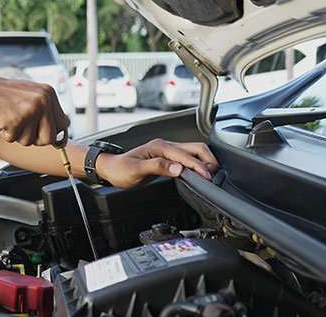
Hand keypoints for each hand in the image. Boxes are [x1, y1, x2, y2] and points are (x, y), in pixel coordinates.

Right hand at [0, 73, 69, 146]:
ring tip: (8, 117)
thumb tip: (62, 130)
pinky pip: (13, 139)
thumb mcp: (29, 95)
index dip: (49, 133)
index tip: (39, 133)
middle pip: (49, 138)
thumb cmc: (1, 93)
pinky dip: (4, 133)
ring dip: (16, 135)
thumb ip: (45, 109)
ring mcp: (31, 109)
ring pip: (30, 141)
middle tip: (20, 125)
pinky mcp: (17, 119)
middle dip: (33, 138)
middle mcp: (43, 100)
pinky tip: (0, 118)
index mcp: (48, 93)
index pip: (62, 125)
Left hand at [96, 138, 218, 188]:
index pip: (186, 156)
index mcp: (160, 146)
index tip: (208, 179)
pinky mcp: (168, 158)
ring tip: (211, 176)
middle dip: (209, 161)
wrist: (111, 169)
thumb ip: (158, 167)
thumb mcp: (137, 170)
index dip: (199, 167)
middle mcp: (166, 146)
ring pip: (194, 152)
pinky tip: (200, 174)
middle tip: (214, 177)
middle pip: (196, 148)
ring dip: (205, 161)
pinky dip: (198, 164)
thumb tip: (179, 168)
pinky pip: (188, 158)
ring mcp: (167, 151)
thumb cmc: (121, 169)